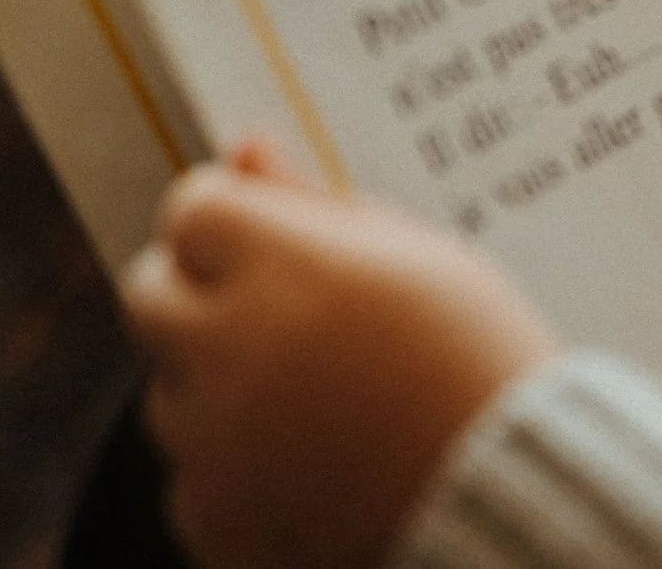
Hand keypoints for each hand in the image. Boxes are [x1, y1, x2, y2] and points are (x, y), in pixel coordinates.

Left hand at [123, 139, 557, 568]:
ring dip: (218, 382)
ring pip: (171, 388)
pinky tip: (313, 459)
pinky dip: (235, 465)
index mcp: (289, 268)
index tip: (269, 235)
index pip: (193, 209)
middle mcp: (232, 348)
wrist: (511, 492)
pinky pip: (194, 472)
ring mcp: (214, 439)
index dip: (231, 216)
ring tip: (320, 396)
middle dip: (199, 290)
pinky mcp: (213, 513)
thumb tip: (247, 148)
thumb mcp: (420, 259)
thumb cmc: (478, 359)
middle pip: (150, 293)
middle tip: (278, 310)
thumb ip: (317, 203)